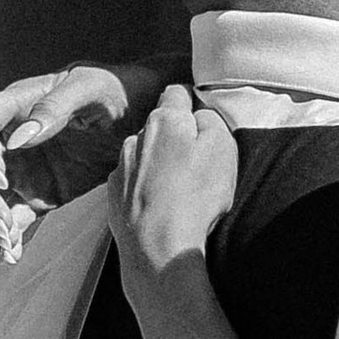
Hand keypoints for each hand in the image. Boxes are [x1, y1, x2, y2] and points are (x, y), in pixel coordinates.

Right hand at [0, 65, 134, 258]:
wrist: (152, 111)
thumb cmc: (122, 87)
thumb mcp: (93, 87)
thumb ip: (56, 107)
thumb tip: (19, 137)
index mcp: (19, 104)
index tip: (0, 174)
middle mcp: (13, 136)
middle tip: (4, 220)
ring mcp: (26, 166)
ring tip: (8, 241)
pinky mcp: (43, 191)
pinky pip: (16, 214)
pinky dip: (11, 234)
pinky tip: (13, 253)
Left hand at [112, 88, 237, 308]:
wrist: (158, 245)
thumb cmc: (195, 195)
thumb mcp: (223, 149)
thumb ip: (212, 120)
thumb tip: (200, 114)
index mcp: (165, 120)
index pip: (177, 92)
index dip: (192, 100)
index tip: (203, 117)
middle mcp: (137, 137)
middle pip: (160, 126)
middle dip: (176, 137)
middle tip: (198, 162)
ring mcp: (122, 166)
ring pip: (145, 154)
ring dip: (159, 163)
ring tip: (180, 190)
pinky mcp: (114, 194)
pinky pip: (134, 181)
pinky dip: (146, 188)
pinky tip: (161, 206)